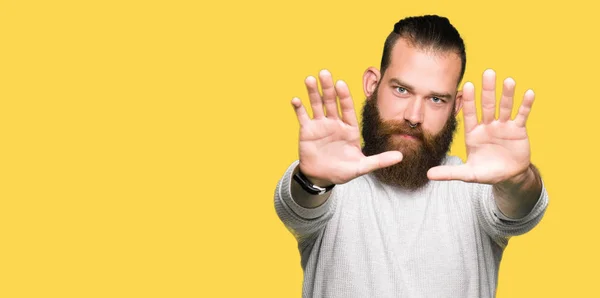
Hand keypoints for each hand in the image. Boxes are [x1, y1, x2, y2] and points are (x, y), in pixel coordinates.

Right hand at [291, 69, 402, 185]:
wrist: (322, 177)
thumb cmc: (342, 171)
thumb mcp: (362, 167)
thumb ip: (380, 160)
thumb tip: (401, 157)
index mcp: (349, 128)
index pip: (347, 108)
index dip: (344, 96)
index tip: (341, 83)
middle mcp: (334, 123)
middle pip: (331, 102)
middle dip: (328, 88)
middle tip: (325, 73)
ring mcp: (320, 125)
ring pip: (317, 105)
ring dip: (313, 92)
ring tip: (310, 79)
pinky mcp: (307, 131)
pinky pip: (303, 117)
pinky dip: (299, 108)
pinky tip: (296, 99)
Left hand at [427, 69, 534, 184]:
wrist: (508, 176)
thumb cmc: (486, 172)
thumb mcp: (467, 173)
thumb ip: (449, 172)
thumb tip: (428, 175)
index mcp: (473, 133)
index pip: (470, 114)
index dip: (470, 101)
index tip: (468, 85)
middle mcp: (487, 126)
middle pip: (487, 105)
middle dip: (488, 90)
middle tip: (488, 72)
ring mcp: (503, 126)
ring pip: (505, 107)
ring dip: (507, 95)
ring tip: (509, 81)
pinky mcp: (518, 130)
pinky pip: (522, 115)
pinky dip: (525, 105)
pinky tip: (529, 93)